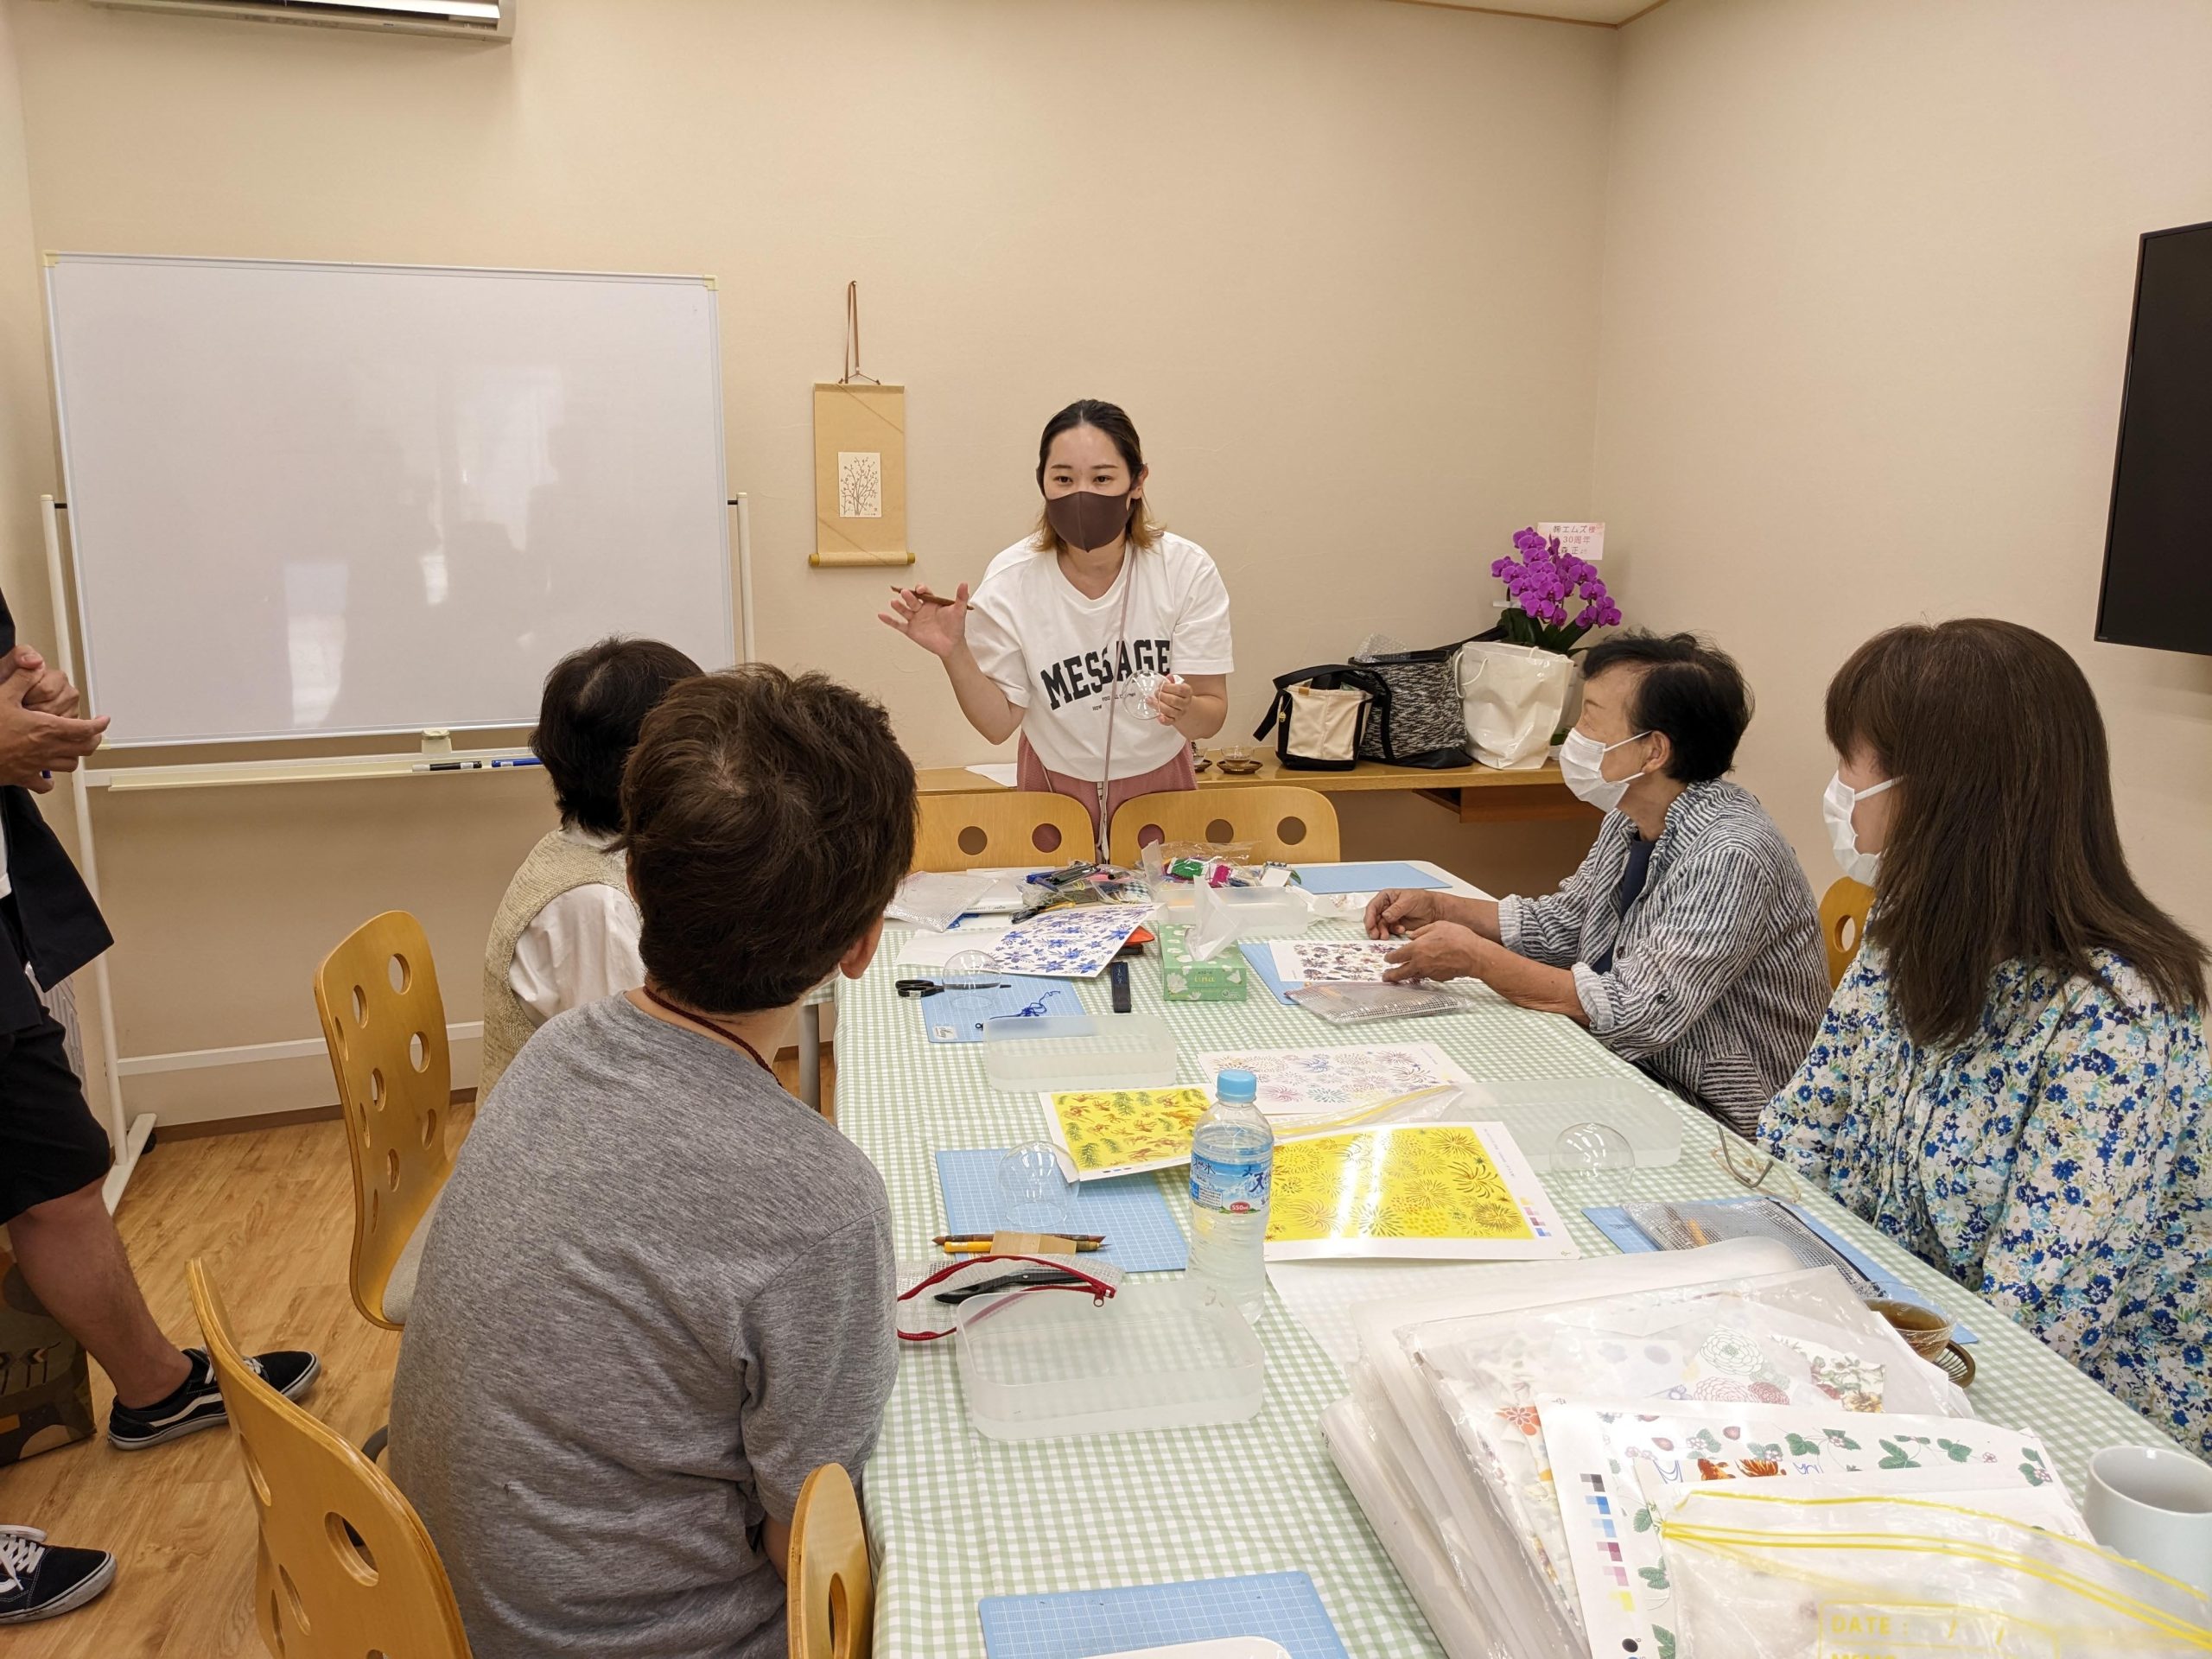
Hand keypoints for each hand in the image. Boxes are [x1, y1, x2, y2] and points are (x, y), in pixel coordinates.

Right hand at [0, 656, 106, 790]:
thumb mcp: (2, 695)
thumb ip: (22, 679)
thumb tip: (36, 665)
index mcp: (46, 728)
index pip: (84, 728)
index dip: (98, 724)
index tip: (104, 720)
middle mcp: (46, 749)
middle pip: (83, 748)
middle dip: (93, 740)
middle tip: (94, 733)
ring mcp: (36, 766)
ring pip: (69, 765)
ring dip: (74, 756)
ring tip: (74, 749)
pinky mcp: (22, 778)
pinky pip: (43, 785)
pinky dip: (49, 781)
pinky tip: (46, 775)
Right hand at [877, 583, 969, 659]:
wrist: (952, 645)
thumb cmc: (956, 627)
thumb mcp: (960, 611)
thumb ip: (961, 597)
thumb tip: (964, 584)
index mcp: (931, 602)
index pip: (924, 592)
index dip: (921, 589)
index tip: (920, 590)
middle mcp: (921, 609)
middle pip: (912, 600)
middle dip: (908, 597)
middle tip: (905, 593)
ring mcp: (915, 619)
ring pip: (904, 611)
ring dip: (898, 606)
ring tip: (893, 602)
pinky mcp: (911, 630)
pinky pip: (898, 625)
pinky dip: (889, 620)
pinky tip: (881, 615)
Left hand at [1150, 674, 1193, 727]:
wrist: (1183, 705)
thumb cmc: (1177, 693)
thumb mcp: (1177, 684)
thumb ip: (1171, 680)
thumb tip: (1167, 677)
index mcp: (1187, 692)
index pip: (1180, 689)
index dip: (1169, 687)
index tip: (1161, 685)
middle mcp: (1185, 703)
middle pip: (1174, 700)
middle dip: (1162, 696)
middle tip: (1156, 692)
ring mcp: (1180, 713)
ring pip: (1170, 711)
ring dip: (1158, 705)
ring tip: (1149, 700)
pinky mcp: (1175, 720)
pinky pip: (1170, 722)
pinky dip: (1164, 720)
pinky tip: (1158, 716)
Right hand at [1365, 887, 1445, 938]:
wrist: (1434, 910)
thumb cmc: (1422, 900)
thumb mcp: (1408, 901)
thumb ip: (1396, 909)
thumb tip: (1385, 916)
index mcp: (1386, 897)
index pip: (1373, 907)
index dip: (1369, 917)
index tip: (1370, 926)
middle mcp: (1385, 907)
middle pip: (1373, 918)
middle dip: (1373, 927)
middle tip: (1375, 935)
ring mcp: (1390, 917)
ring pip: (1380, 926)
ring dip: (1382, 932)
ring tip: (1385, 937)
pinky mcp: (1396, 926)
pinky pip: (1389, 931)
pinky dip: (1392, 933)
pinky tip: (1400, 931)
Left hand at [1383, 921, 1484, 983]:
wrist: (1474, 955)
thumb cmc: (1458, 939)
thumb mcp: (1437, 926)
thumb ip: (1421, 931)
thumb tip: (1412, 936)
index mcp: (1417, 949)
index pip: (1396, 956)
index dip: (1389, 958)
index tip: (1387, 958)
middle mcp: (1420, 963)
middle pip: (1400, 973)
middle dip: (1391, 975)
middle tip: (1386, 977)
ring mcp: (1429, 972)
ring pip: (1413, 976)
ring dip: (1406, 976)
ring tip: (1402, 976)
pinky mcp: (1439, 978)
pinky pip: (1427, 975)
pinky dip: (1424, 973)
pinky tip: (1426, 969)